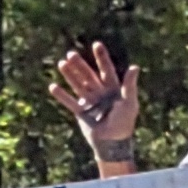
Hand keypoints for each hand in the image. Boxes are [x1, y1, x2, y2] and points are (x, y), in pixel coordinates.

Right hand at [48, 42, 139, 157]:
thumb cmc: (124, 122)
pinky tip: (53, 86)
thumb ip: (130, 85)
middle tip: (71, 54)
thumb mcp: (129, 102)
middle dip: (80, 65)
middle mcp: (100, 93)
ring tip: (61, 63)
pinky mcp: (81, 112)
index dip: (101, 58)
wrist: (113, 143)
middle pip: (88, 75)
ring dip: (70, 75)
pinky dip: (62, 95)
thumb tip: (135, 67)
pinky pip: (69, 102)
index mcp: (113, 88)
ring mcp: (90, 102)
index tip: (96, 44)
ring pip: (78, 85)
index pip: (106, 69)